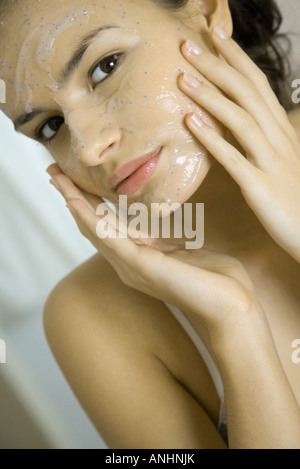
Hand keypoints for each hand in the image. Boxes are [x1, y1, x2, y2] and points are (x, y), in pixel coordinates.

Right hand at [47, 164, 266, 340]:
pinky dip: (89, 217)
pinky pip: (108, 237)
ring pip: (94, 228)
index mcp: (138, 260)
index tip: (76, 181)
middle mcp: (127, 264)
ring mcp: (130, 266)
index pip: (106, 227)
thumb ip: (166, 243)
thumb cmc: (216, 281)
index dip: (89, 203)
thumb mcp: (186, 253)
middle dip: (72, 197)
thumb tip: (156, 232)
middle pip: (92, 225)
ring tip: (56, 178)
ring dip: (73, 201)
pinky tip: (74, 201)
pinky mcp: (139, 265)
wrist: (233, 307)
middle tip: (53, 172)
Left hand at [178, 26, 299, 262]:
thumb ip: (262, 135)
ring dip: (211, 96)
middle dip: (217, 66)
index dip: (236, 58)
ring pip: (240, 120)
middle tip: (188, 45)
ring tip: (183, 78)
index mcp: (281, 129)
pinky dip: (212, 138)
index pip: (258, 84)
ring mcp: (270, 162)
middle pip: (247, 94)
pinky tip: (191, 122)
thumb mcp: (280, 156)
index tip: (214, 36)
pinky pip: (234, 159)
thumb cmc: (292, 194)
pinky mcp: (260, 188)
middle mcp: (278, 138)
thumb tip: (239, 115)